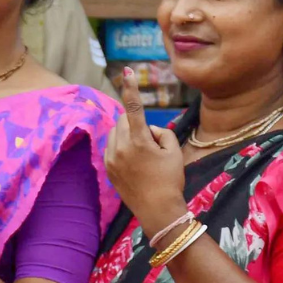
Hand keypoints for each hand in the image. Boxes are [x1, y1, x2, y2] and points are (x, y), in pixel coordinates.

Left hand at [104, 69, 186, 239]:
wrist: (157, 210)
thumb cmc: (170, 180)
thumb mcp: (174, 151)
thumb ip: (162, 132)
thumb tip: (149, 130)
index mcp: (139, 141)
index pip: (134, 108)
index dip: (131, 87)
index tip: (127, 71)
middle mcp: (121, 147)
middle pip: (123, 119)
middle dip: (135, 123)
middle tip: (152, 143)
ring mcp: (111, 158)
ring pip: (116, 132)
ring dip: (127, 135)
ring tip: (143, 156)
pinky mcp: (107, 167)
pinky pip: (112, 146)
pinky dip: (121, 147)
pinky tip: (134, 163)